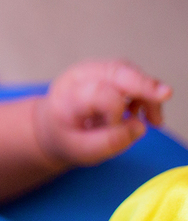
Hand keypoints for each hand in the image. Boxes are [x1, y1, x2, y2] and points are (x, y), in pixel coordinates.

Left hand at [34, 60, 171, 166]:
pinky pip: (135, 77)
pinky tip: (147, 116)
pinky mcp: (110, 72)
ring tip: (154, 121)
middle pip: (115, 71)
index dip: (115, 112)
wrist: (55, 126)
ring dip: (148, 95)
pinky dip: (147, 95)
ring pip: (129, 73)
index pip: (98, 94)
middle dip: (142, 83)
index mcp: (67, 96)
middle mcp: (80, 76)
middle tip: (165, 95)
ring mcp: (95, 71)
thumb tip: (139, 127)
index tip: (117, 128)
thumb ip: (107, 143)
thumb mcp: (79, 150)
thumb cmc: (67, 138)